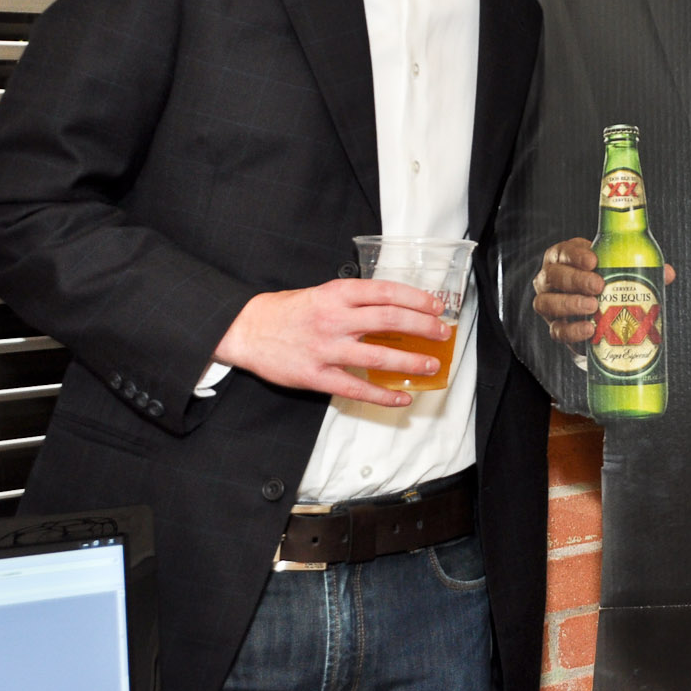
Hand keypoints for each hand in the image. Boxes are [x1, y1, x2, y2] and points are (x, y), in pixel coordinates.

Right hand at [213, 279, 449, 407]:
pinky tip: (402, 398)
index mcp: (338, 293)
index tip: (437, 306)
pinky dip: (383, 395)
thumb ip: (356, 300)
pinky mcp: (316, 376)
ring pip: (378, 355)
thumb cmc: (290, 311)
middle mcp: (335, 318)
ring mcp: (326, 348)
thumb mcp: (324, 293)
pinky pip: (356, 388)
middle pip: (390, 320)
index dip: (417, 299)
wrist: (247, 330)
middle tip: (443, 333)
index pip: (387, 292)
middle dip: (424, 326)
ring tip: (431, 365)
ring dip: (411, 361)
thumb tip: (398, 308)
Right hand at [532, 237, 675, 345]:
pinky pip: (556, 331)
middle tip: (598, 285)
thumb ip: (640, 268)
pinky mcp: (555, 327)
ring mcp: (549, 303)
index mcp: (564, 258)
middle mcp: (551, 278)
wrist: (592, 315)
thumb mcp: (616, 270)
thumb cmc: (604, 282)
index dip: (576, 255)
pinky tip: (589, 329)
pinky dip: (572, 331)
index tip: (594, 261)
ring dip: (570, 304)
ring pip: (547, 302)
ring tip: (593, 306)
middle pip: (554, 276)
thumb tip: (666, 273)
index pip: (564, 251)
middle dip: (576, 280)